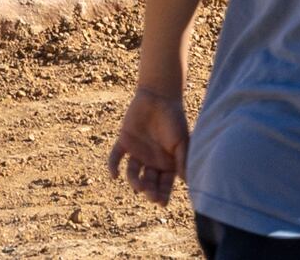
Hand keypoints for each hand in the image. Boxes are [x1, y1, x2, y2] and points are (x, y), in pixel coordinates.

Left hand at [106, 82, 187, 203]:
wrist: (159, 96)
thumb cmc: (174, 119)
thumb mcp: (182, 141)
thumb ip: (183, 160)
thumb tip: (186, 181)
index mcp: (167, 164)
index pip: (164, 184)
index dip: (163, 194)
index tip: (161, 202)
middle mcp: (151, 162)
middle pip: (149, 182)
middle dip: (149, 190)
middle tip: (150, 196)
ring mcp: (137, 153)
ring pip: (133, 172)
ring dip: (134, 181)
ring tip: (138, 186)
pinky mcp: (124, 142)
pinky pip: (116, 156)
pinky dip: (113, 165)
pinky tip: (113, 175)